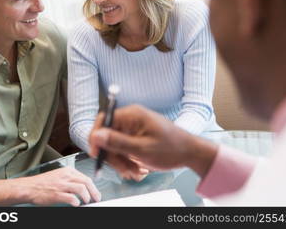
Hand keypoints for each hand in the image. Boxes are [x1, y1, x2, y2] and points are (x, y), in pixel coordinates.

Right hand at [15, 167, 100, 205]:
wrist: (29, 187)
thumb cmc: (43, 183)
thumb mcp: (59, 176)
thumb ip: (71, 179)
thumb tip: (84, 187)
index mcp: (67, 171)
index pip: (86, 177)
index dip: (93, 187)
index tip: (95, 193)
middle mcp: (65, 176)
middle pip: (86, 182)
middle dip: (94, 192)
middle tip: (96, 199)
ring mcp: (61, 185)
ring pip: (81, 188)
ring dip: (86, 196)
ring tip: (86, 202)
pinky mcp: (56, 194)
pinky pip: (71, 198)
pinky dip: (76, 202)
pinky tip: (76, 204)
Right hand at [89, 105, 217, 177]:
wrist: (190, 153)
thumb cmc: (171, 148)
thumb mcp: (142, 149)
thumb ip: (117, 142)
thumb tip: (96, 135)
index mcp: (132, 115)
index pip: (104, 120)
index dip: (96, 137)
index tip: (96, 153)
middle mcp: (131, 118)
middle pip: (107, 135)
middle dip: (113, 155)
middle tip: (123, 170)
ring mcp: (133, 128)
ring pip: (114, 145)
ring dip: (121, 161)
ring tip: (134, 171)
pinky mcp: (135, 136)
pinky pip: (122, 148)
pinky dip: (126, 160)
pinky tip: (136, 168)